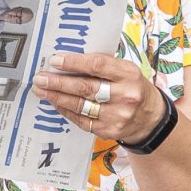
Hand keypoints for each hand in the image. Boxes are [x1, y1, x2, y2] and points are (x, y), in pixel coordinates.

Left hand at [34, 51, 164, 145]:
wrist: (150, 119)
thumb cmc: (133, 88)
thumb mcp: (126, 71)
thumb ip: (103, 65)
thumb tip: (68, 60)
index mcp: (129, 75)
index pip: (98, 65)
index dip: (74, 63)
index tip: (55, 61)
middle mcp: (124, 96)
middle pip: (85, 88)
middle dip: (58, 82)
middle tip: (40, 78)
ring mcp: (117, 116)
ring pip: (80, 105)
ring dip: (57, 97)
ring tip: (41, 90)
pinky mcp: (108, 131)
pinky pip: (81, 120)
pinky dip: (66, 110)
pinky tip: (56, 103)